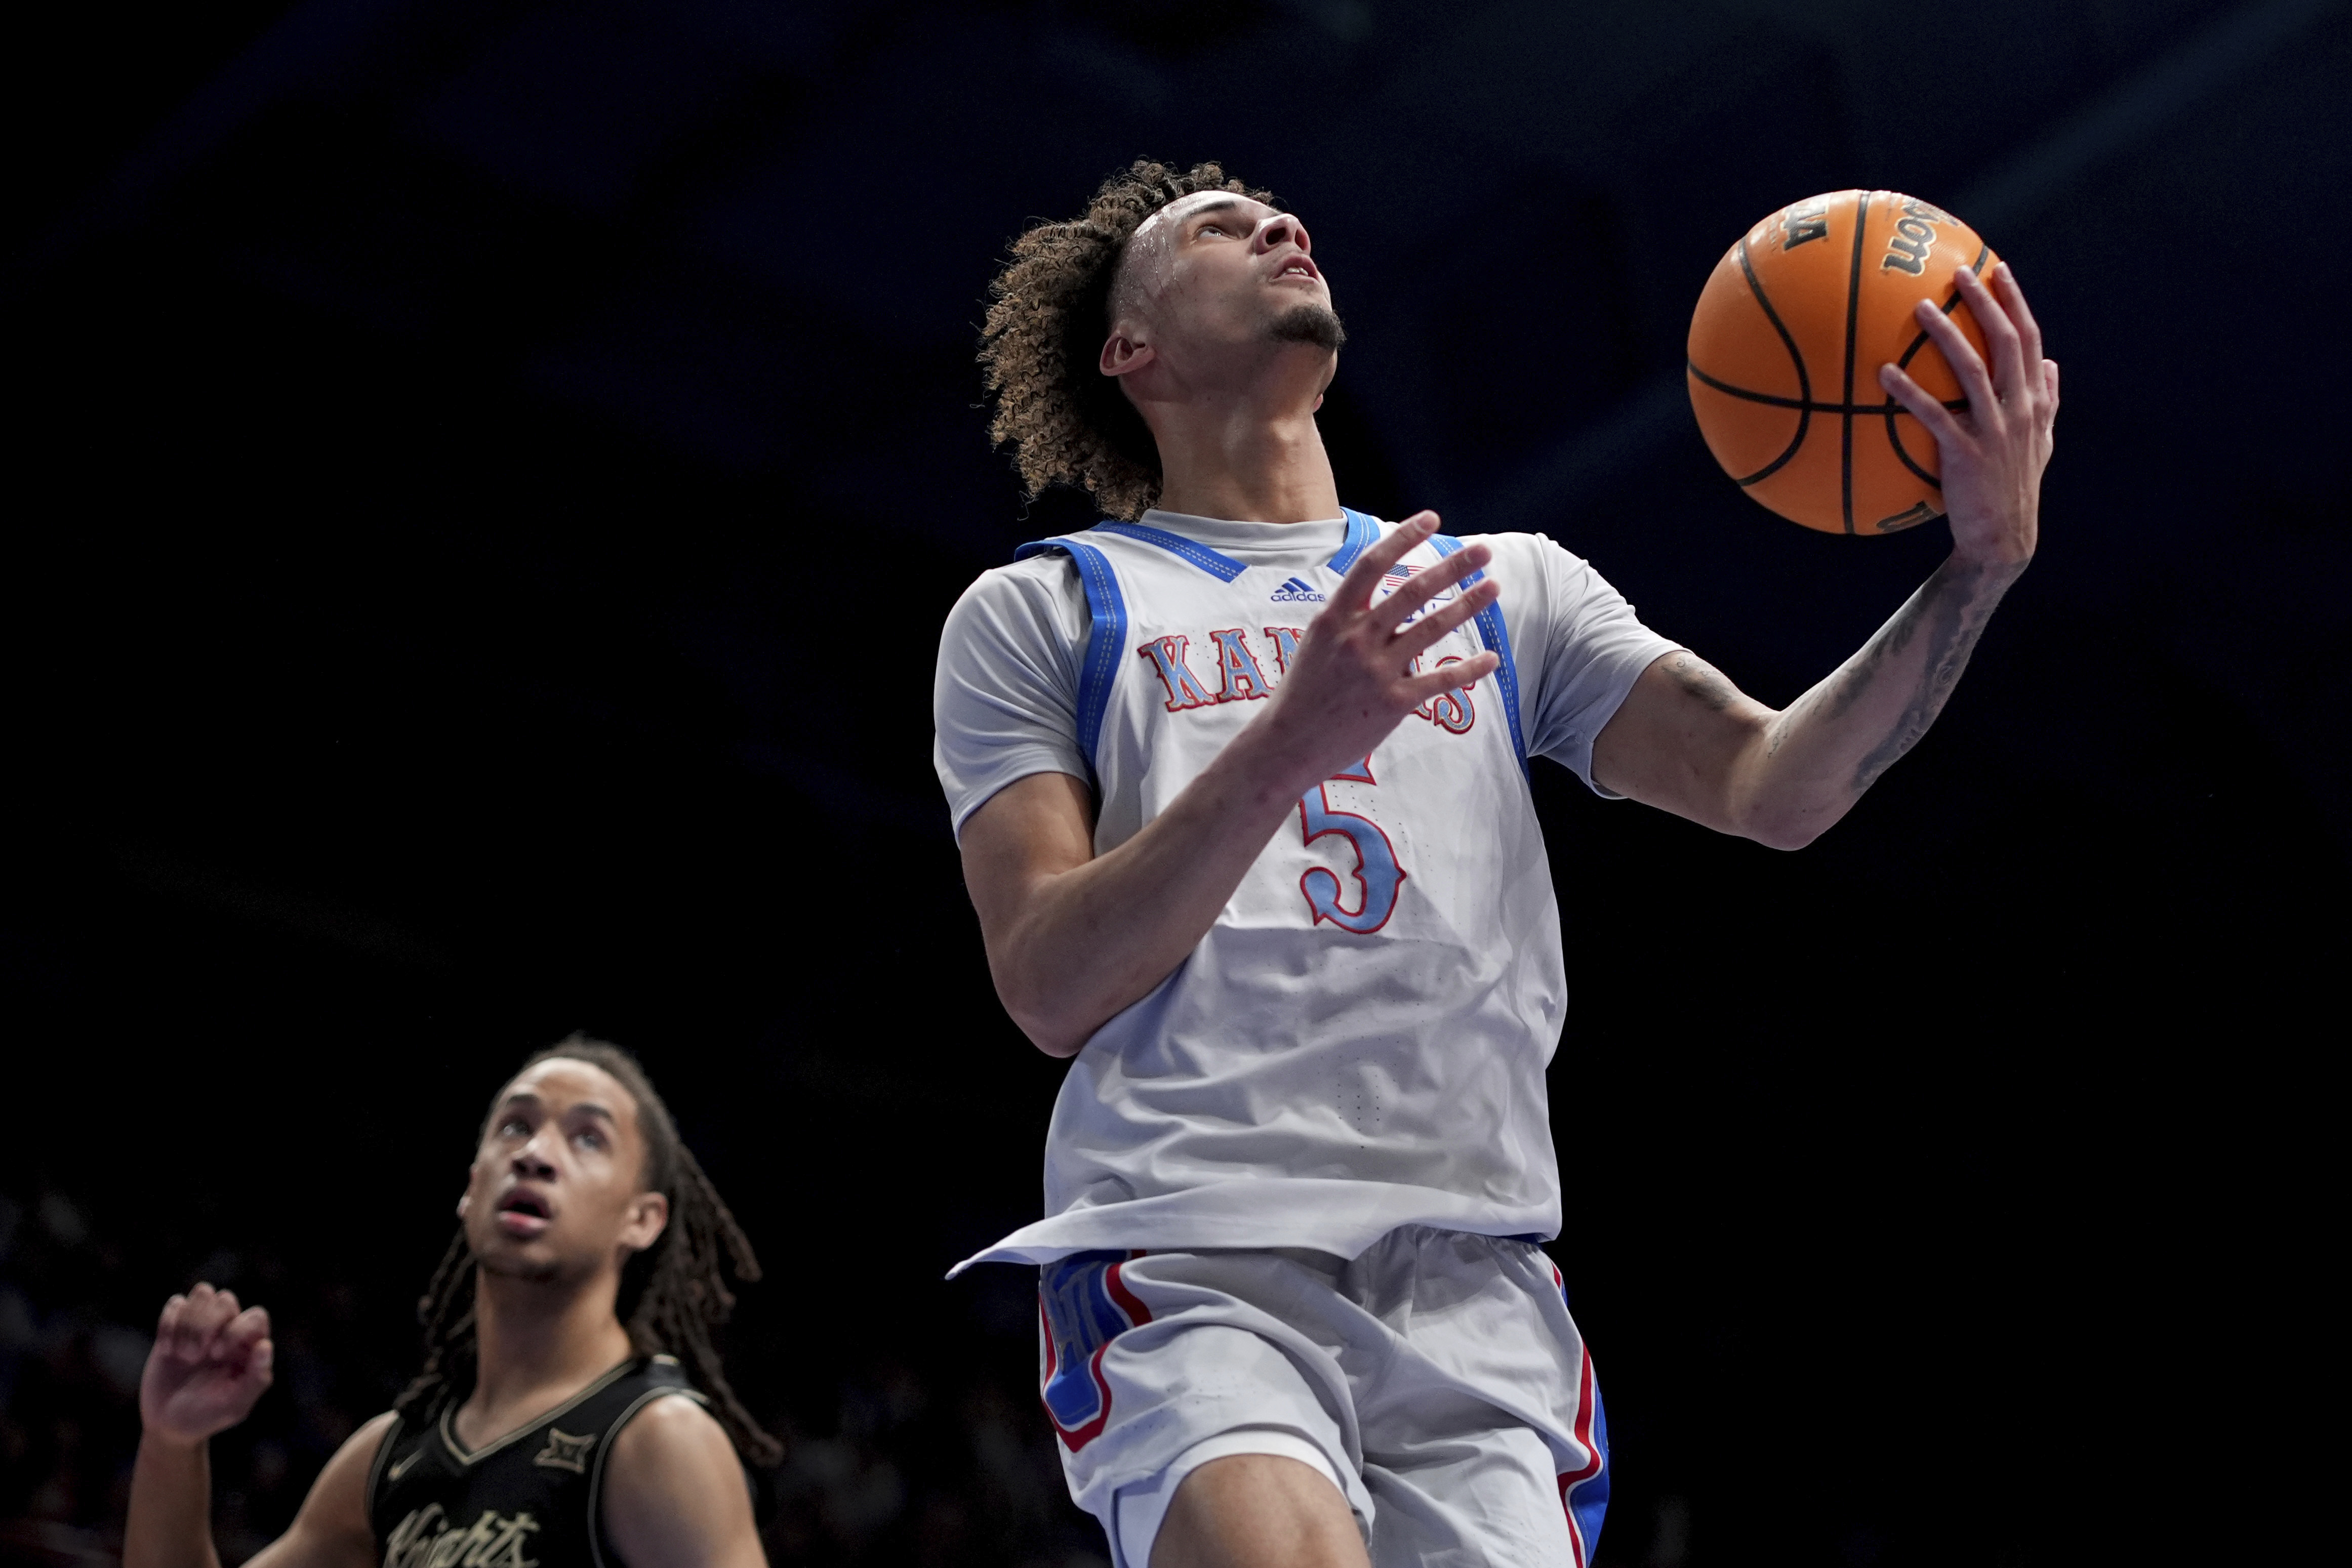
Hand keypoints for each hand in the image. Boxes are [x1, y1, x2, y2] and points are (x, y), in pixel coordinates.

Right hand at [140, 1283, 273, 1446]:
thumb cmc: (209, 1416)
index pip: (256, 1316)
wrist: (170, 1425)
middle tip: (196, 1357)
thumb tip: (265, 1345)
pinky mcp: (174, 1328)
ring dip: (189, 1322)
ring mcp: (201, 1326)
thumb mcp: (235, 1405)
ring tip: (182, 1355)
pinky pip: (176, 1303)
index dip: (237, 1330)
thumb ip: (256, 1378)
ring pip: (203, 1293)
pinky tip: (166, 1351)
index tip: (217, 1355)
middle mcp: (229, 1330)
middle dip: (207, 1325)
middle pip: (226, 1299)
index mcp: (249, 1346)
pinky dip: (169, 1323)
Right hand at [1253, 511, 1499, 788]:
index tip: (1431, 520)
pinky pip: (1441, 680)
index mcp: (1334, 618)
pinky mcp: (1394, 702)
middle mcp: (1357, 638)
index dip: (1404, 538)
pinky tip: (1490, 658)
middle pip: (1413, 591)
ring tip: (1493, 587)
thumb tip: (1380, 602)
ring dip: (1468, 604)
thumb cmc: (1302, 694)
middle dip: (1453, 566)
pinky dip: (1470, 668)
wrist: (1287, 745)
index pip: (1372, 565)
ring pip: (1433, 628)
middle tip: (1482, 551)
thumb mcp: (1316, 643)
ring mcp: (1377, 670)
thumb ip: (1348, 620)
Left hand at [1879, 261, 2057, 568]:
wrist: (2005, 537)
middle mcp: (2021, 408)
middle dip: (1985, 303)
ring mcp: (1996, 430)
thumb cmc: (2015, 486)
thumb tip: (2053, 363)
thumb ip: (2050, 400)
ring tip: (1920, 308)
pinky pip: (1934, 416)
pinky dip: (1910, 393)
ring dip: (1947, 336)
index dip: (2016, 302)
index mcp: (2036, 401)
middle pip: (2007, 342)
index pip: (2029, 339)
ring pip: (1974, 370)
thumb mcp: (2042, 441)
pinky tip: (1883, 374)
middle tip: (1959, 272)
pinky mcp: (1966, 454)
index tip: (1999, 270)